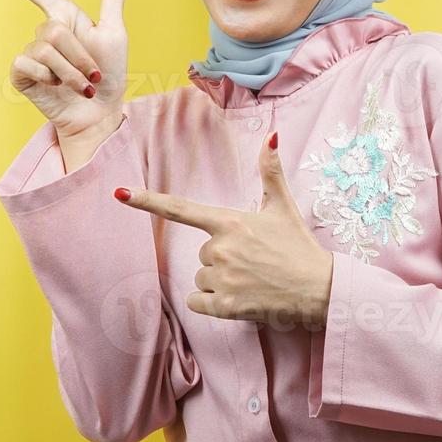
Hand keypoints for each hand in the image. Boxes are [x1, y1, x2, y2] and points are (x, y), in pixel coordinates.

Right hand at [0, 0, 127, 140]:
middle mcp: (45, 31)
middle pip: (52, 30)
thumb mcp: (115, 34)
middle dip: (79, 56)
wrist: (100, 113)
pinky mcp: (22, 74)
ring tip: (80, 86)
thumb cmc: (109, 74)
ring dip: (70, 72)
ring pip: (45, 51)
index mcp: (63, 15)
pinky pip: (28, 64)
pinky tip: (56, 88)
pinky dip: (50, 78)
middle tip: (92, 74)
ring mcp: (31, 53)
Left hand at [114, 131, 334, 325]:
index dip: (147, 201)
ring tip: (253, 281)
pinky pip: (197, 303)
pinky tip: (240, 299)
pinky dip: (212, 305)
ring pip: (200, 279)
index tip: (120, 194)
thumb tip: (272, 135)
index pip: (180, 209)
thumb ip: (270, 172)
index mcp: (230, 221)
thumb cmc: (300, 247)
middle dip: (222, 260)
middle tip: (254, 262)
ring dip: (220, 283)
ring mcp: (223, 278)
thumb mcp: (284, 207)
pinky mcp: (226, 306)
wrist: (320, 289)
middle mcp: (221, 248)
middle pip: (201, 254)